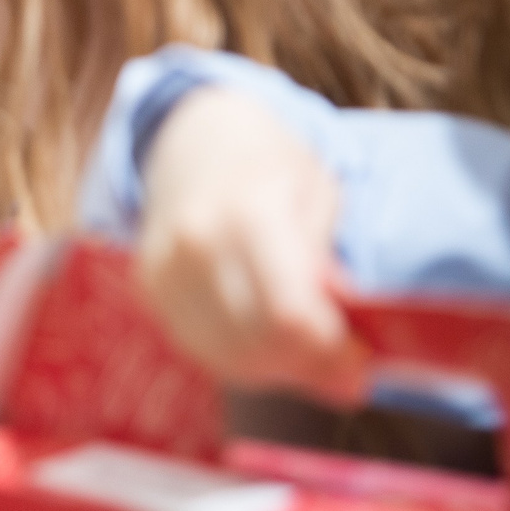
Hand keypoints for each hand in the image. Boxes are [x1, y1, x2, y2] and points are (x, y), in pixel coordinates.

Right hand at [136, 87, 367, 404]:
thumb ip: (328, 265)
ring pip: (227, 357)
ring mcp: (165, 270)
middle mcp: (197, 245)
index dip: (330, 349)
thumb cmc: (270, 166)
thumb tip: (349, 334)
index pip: (289, 313)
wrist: (194, 141)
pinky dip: (241, 359)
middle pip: (258, 343)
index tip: (361, 356)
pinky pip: (200, 347)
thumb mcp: (320, 196)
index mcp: (249, 213)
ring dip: (277, 369)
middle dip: (310, 366)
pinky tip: (268, 344)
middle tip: (345, 365)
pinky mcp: (148, 289)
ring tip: (308, 353)